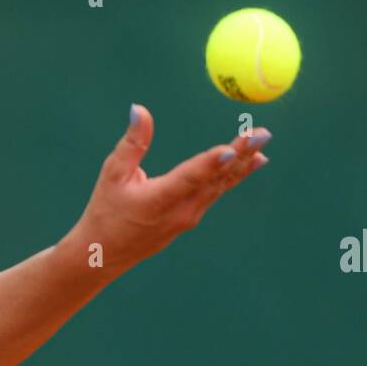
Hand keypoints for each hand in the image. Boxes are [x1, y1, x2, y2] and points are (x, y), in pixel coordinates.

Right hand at [64, 103, 270, 275]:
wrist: (103, 256)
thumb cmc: (104, 212)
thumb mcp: (112, 174)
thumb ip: (132, 142)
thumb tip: (139, 108)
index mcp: (157, 200)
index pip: (190, 178)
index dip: (212, 163)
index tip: (232, 149)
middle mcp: (178, 212)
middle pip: (215, 179)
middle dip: (241, 155)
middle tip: (263, 134)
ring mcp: (187, 218)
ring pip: (219, 187)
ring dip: (242, 165)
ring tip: (262, 145)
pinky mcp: (188, 220)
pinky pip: (215, 194)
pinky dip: (231, 177)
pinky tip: (249, 164)